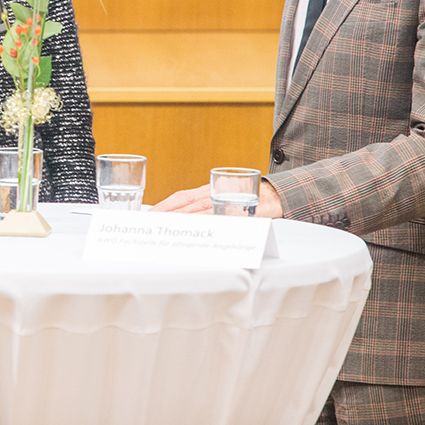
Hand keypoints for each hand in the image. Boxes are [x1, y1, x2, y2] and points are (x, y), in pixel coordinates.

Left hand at [152, 180, 283, 217]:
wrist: (275, 194)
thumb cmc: (245, 199)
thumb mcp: (221, 198)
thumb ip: (204, 208)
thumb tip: (179, 218)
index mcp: (207, 191)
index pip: (181, 198)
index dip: (165, 205)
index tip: (150, 215)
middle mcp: (215, 195)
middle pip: (186, 206)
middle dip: (167, 215)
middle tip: (150, 225)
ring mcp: (227, 204)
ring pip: (201, 213)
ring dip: (183, 221)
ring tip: (167, 230)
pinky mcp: (241, 213)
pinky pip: (223, 220)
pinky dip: (210, 226)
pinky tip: (199, 233)